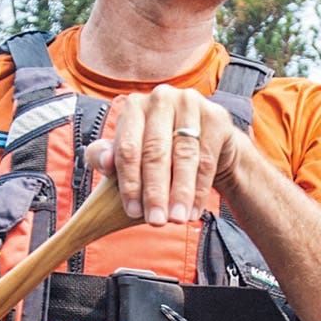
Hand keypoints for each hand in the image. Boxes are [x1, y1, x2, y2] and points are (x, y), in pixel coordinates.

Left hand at [87, 84, 238, 227]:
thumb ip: (106, 156)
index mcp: (133, 106)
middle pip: (156, 152)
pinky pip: (207, 159)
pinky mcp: (215, 117)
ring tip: (176, 219)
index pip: (128, 148)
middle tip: (156, 221)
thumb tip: (104, 162)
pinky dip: (200, 189)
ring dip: (180, 193)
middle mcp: (161, 99)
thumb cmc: (160, 147)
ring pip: (184, 156)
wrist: (204, 140)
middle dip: (156, 192)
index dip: (129, 182)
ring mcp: (190, 104)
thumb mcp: (129, 151)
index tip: (133, 211)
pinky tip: (193, 210)